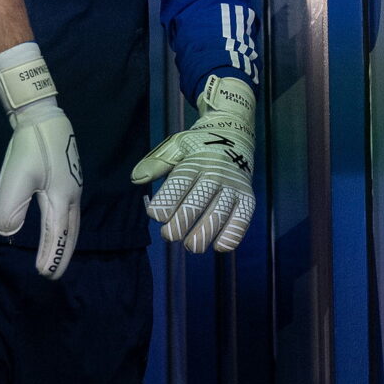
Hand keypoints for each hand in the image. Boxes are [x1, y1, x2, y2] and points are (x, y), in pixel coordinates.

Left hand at [0, 43, 80, 278]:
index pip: (57, 236)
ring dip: (64, 242)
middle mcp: (71, 197)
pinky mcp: (68, 179)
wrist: (44, 116)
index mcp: (60, 199)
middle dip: (62, 254)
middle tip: (52, 273)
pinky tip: (57, 227)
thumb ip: (10, 206)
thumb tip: (6, 231)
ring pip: (71, 223)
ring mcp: (72, 188)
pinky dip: (64, 228)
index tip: (44, 274)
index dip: (52, 256)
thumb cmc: (32, 145)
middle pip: (70, 233)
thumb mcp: (16, 175)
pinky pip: (69, 213)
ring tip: (56, 256)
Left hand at [131, 74, 256, 253]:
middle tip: (169, 235)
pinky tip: (219, 246)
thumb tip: (136, 178)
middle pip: (198, 201)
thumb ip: (157, 163)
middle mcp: (215, 174)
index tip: (155, 215)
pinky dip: (233, 233)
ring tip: (191, 246)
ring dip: (205, 232)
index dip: (167, 200)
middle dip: (182, 221)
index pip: (180, 182)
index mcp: (194, 162)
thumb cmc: (197, 147)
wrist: (234, 136)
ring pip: (219, 212)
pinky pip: (243, 218)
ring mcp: (233, 187)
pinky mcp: (247, 198)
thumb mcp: (176, 146)